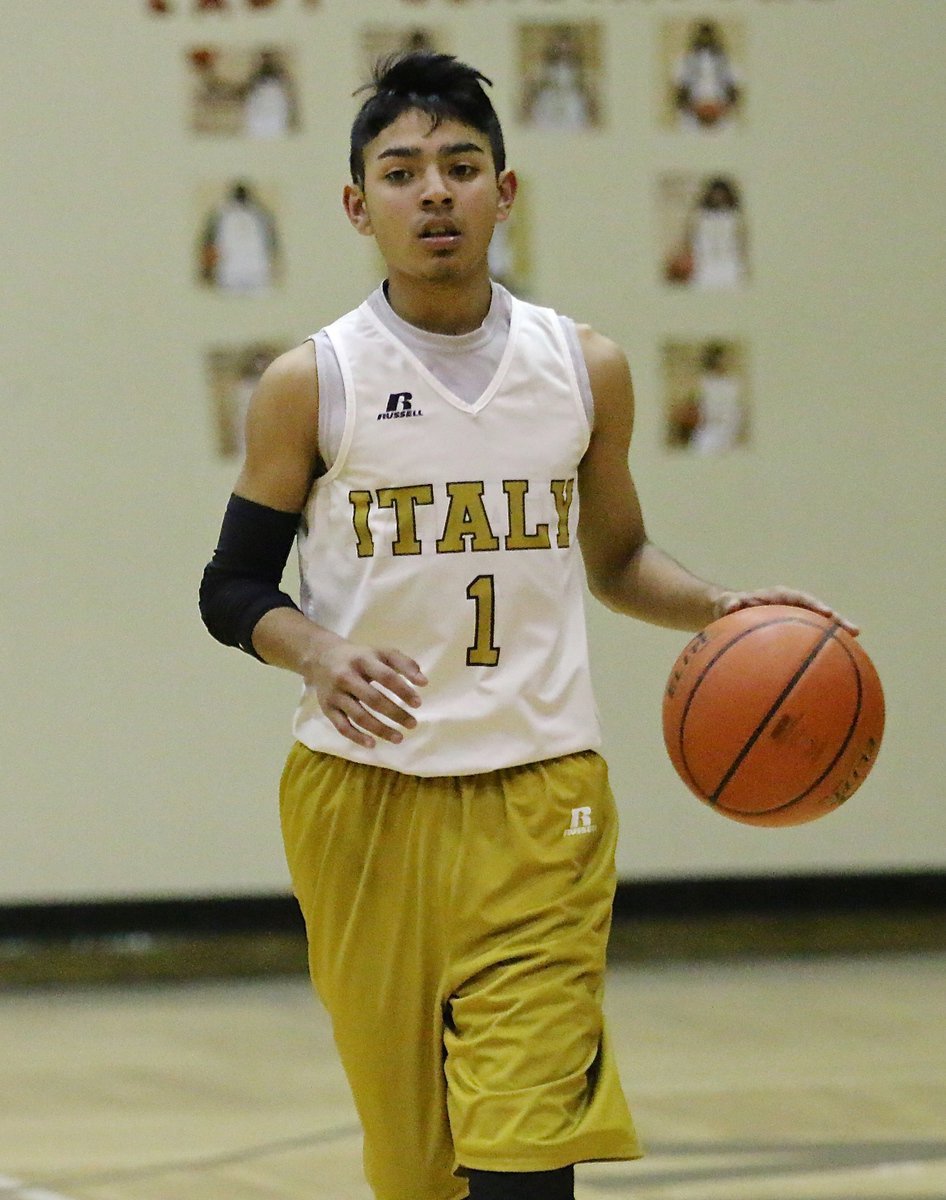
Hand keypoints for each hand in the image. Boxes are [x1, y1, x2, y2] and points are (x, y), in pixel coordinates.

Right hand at [305, 637, 427, 748]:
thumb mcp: (379, 652)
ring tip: (399, 738)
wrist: (321, 657)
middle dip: (395, 713)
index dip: (403, 690)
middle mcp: (347, 676)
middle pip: (373, 699)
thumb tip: (424, 682)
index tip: (418, 703)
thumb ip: (403, 663)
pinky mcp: (327, 708)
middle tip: (412, 724)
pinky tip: (372, 744)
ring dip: (380, 729)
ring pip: (359, 716)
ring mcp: (335, 694)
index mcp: (363, 659)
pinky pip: (342, 726)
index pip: (386, 676)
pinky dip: (357, 737)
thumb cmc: (359, 657)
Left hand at [713, 587, 858, 636]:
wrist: (728, 612)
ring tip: (856, 649)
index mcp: (778, 596)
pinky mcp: (792, 633)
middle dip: (837, 621)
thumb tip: (731, 604)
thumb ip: (729, 603)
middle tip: (855, 631)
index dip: (815, 605)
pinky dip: (821, 650)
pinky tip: (834, 667)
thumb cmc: (727, 607)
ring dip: (836, 637)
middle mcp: (791, 606)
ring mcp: (794, 619)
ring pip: (819, 627)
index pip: (800, 598)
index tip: (827, 614)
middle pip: (818, 612)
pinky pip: (809, 640)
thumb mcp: (725, 604)